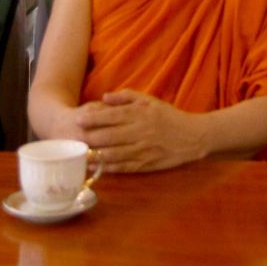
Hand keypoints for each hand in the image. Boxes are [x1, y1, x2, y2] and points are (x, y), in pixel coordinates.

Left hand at [75, 89, 206, 172]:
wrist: (193, 136)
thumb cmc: (169, 116)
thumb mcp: (149, 100)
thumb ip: (126, 97)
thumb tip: (104, 97)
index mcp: (140, 115)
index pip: (111, 116)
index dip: (93, 119)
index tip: (78, 120)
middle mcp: (139, 132)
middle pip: (109, 136)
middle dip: (89, 138)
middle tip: (74, 139)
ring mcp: (143, 149)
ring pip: (114, 154)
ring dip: (96, 155)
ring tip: (81, 155)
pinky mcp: (146, 164)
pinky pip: (124, 167)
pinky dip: (110, 168)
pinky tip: (98, 167)